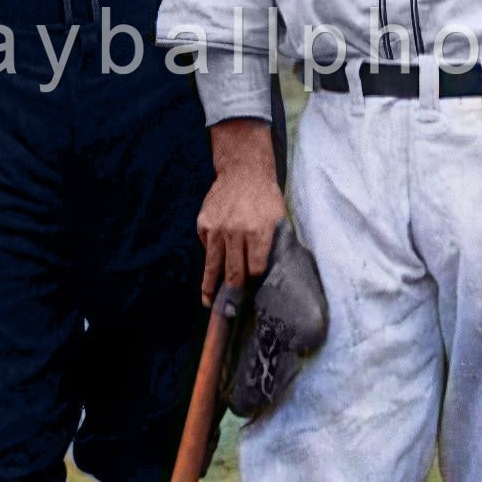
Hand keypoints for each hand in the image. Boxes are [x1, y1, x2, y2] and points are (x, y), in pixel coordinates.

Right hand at [198, 119, 285, 306]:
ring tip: (208, 302)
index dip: (254, 281)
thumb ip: (271, 245)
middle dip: (232, 293)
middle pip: (233, 272)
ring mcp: (217, 229)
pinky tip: (214, 260)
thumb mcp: (277, 219)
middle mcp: (236, 232)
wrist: (243, 171)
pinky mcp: (203, 224)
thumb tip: (264, 272)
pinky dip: (211, 255)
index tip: (252, 291)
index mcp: (259, 232)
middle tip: (229, 311)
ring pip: (213, 265)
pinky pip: (206, 247)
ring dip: (210, 286)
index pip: (255, 269)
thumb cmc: (265, 197)